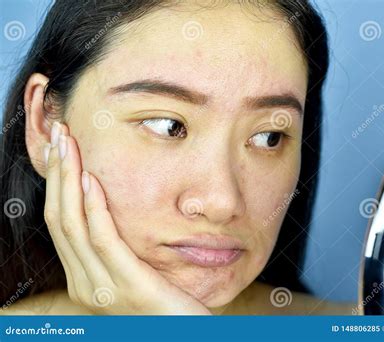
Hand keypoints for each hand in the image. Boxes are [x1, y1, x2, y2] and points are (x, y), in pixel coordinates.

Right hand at [43, 121, 210, 314]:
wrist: (186, 336)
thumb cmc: (166, 304)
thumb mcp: (136, 273)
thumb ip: (118, 249)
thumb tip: (111, 209)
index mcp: (84, 278)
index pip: (61, 223)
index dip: (56, 183)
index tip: (59, 149)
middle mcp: (85, 283)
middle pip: (60, 218)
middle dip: (57, 172)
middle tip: (58, 134)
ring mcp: (103, 287)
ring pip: (73, 224)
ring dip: (68, 179)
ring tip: (68, 144)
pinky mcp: (129, 286)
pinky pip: (104, 240)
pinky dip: (94, 208)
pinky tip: (91, 180)